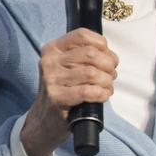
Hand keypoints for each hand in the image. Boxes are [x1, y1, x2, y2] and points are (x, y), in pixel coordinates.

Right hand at [21, 28, 117, 155]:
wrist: (44, 120)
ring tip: (106, 87)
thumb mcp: (69, 66)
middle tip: (110, 75)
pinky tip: (102, 96)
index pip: (82, 35)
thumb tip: (111, 56)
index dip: (102, 45)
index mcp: (53, 48)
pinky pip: (87, 91)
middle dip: (109, 65)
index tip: (107, 56)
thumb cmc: (65, 90)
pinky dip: (101, 93)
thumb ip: (86, 56)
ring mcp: (51, 79)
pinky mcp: (56, 97)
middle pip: (91, 54)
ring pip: (92, 73)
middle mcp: (50, 61)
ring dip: (107, 81)